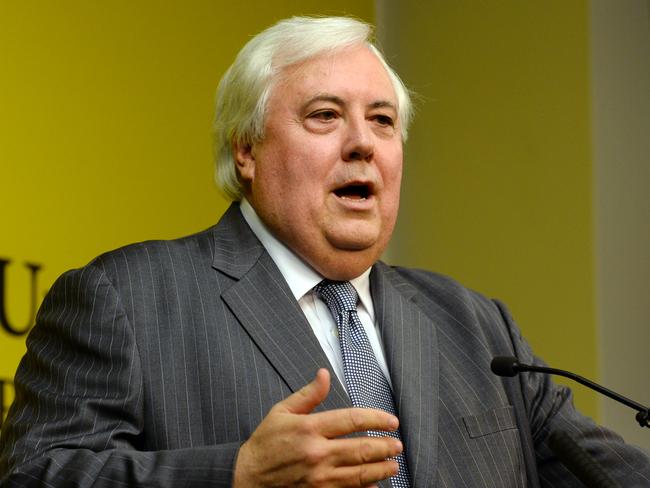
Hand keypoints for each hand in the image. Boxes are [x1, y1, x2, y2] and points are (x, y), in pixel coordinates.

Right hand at [233, 368, 401, 486]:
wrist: (246, 479)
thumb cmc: (265, 444)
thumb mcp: (281, 412)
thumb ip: (308, 395)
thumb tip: (324, 375)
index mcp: (310, 428)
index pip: (352, 420)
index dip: (377, 419)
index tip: (391, 421)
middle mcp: (317, 453)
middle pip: (362, 449)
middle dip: (385, 446)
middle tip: (397, 444)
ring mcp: (319, 478)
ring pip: (360, 474)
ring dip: (381, 469)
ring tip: (393, 464)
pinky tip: (375, 485)